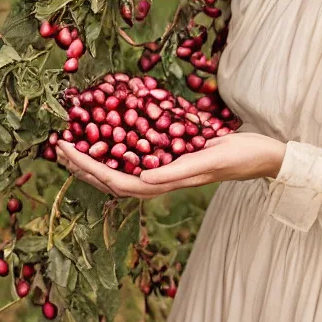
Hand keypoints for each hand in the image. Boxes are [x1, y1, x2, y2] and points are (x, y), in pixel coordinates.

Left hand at [55, 133, 286, 198]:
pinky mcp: (172, 159)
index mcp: (168, 182)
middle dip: (82, 165)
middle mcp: (162, 180)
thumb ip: (178, 172)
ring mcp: (166, 171)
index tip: (66, 148)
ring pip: (121, 171)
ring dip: (95, 160)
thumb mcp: (211, 159)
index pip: (118, 181)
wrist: (263, 156)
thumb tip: (143, 180)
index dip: (89, 167)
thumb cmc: (241, 157)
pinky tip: (108, 138)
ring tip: (73, 145)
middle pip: (112, 178)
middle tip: (58, 145)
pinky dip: (115, 150)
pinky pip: (136, 159)